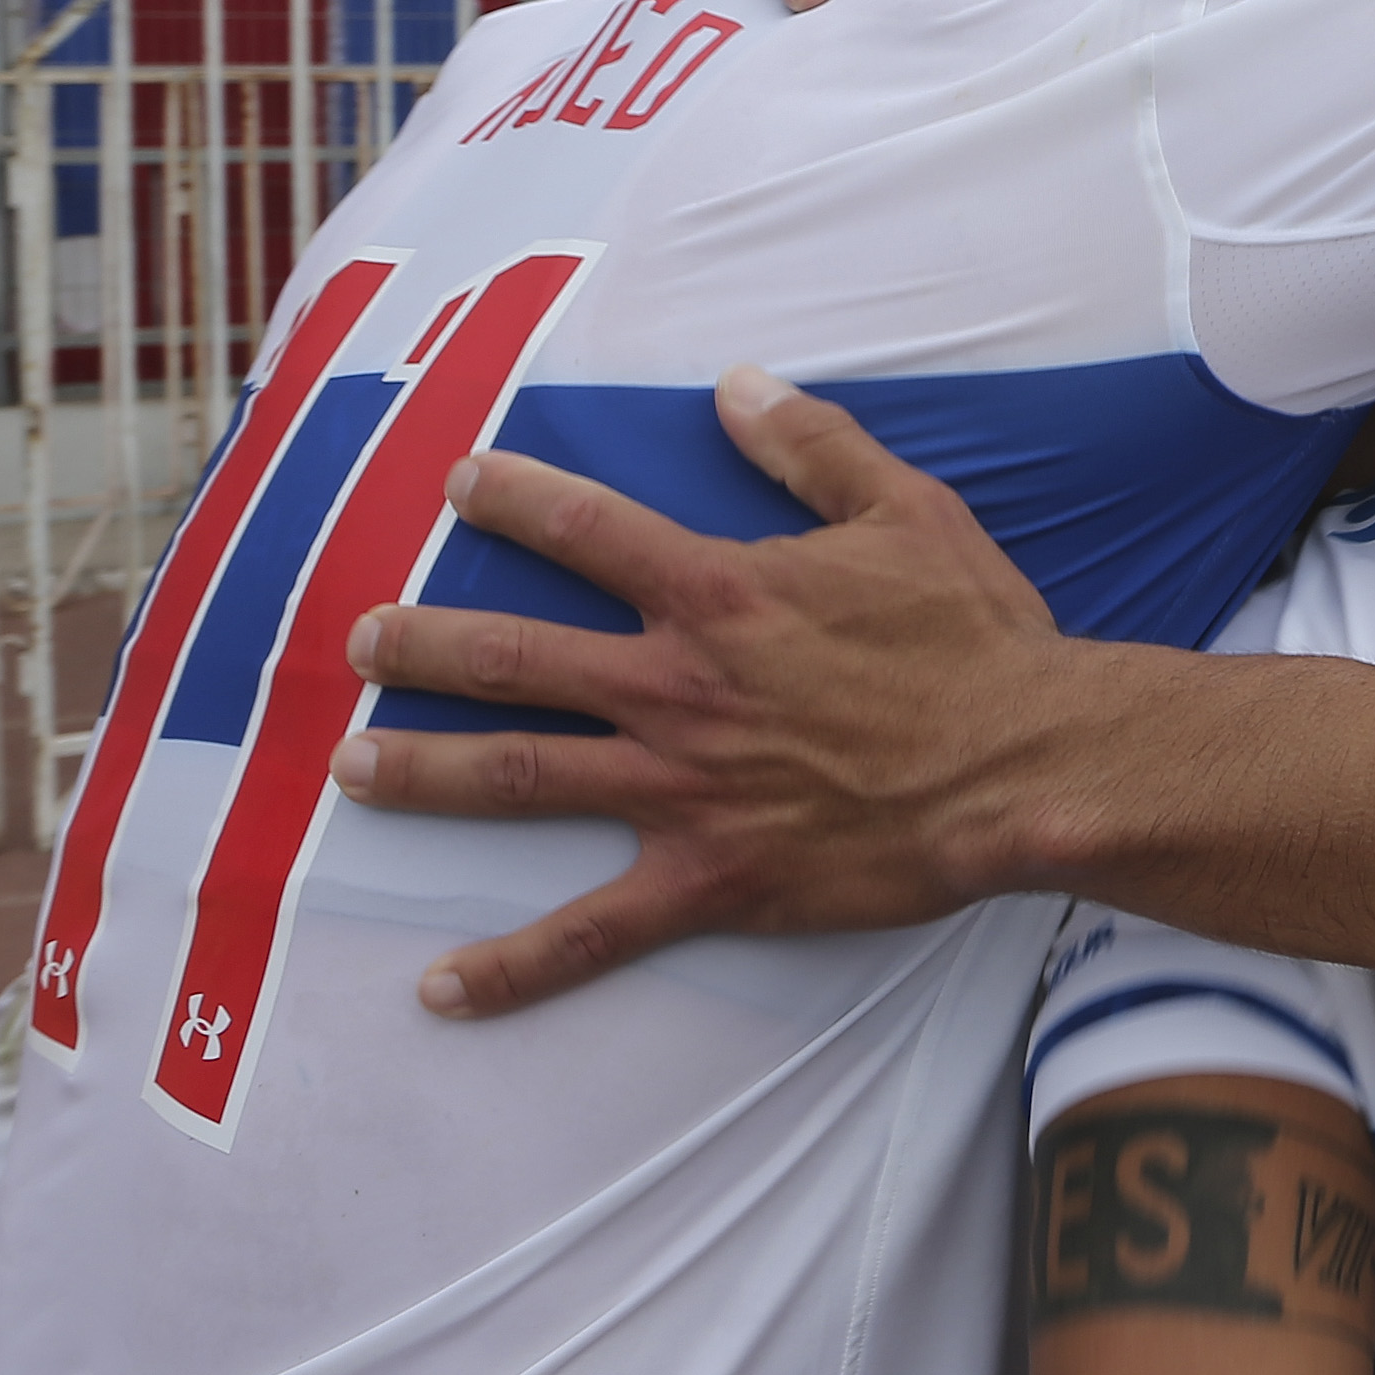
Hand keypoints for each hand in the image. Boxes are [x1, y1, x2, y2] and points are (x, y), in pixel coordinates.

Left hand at [331, 369, 1092, 1015]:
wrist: (1026, 766)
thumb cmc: (975, 640)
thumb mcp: (908, 512)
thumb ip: (814, 446)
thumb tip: (738, 385)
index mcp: (720, 595)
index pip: (587, 530)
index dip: (515, 498)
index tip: (460, 482)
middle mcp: (678, 688)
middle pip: (514, 659)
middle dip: (423, 646)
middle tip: (360, 642)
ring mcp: (683, 789)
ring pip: (521, 779)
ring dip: (425, 772)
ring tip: (349, 770)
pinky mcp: (710, 880)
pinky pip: (592, 931)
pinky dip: (513, 966)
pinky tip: (440, 989)